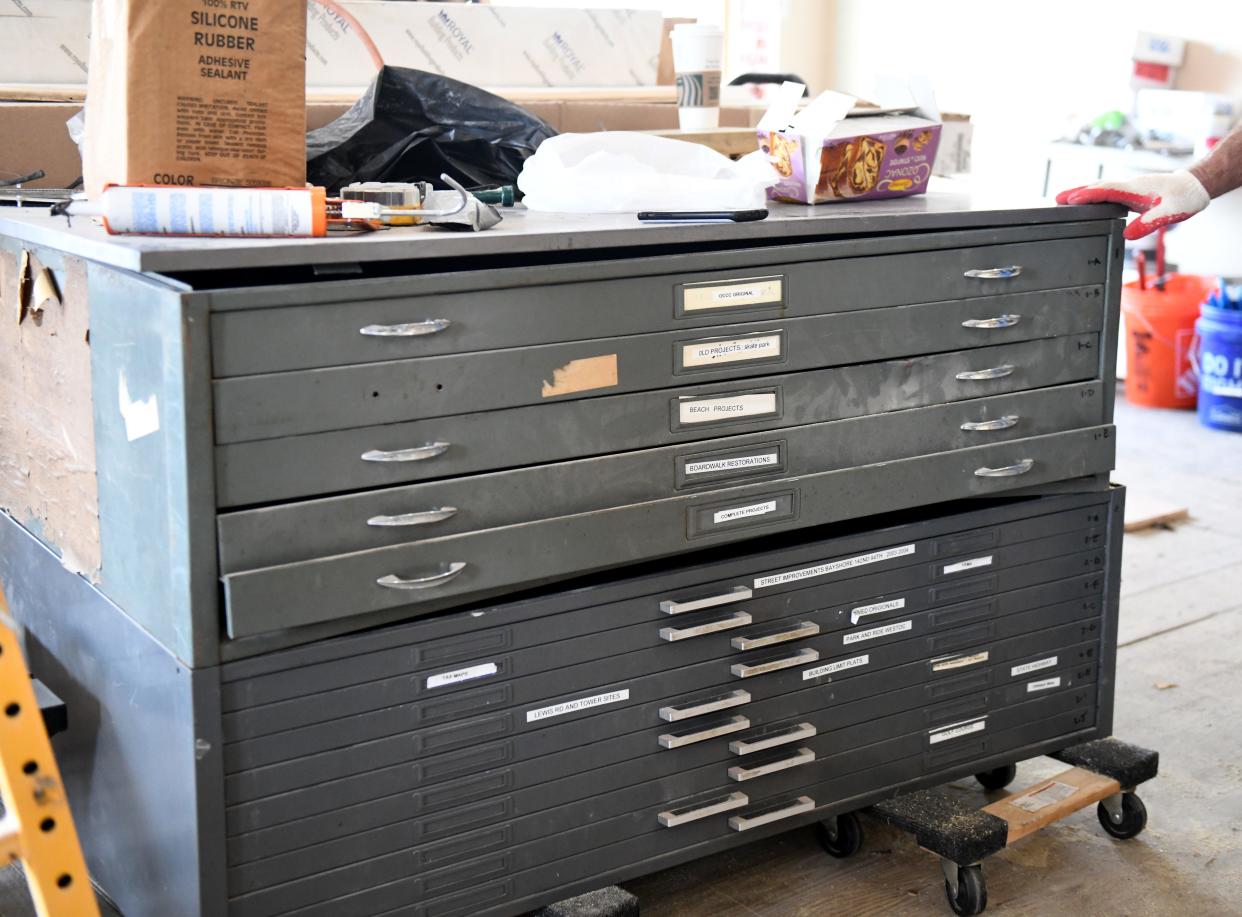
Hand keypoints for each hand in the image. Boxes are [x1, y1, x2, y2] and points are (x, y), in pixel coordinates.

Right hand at [1056, 170, 1209, 239]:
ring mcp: (1130, 187)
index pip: (1105, 191)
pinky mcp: (1132, 191)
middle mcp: (1130, 186)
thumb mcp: (1169, 213)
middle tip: (1056, 198)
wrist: (1196, 187)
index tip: (1069, 200)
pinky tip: (1090, 201)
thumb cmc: (1184, 198)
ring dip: (1083, 192)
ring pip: (1102, 188)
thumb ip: (1148, 224)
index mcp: (1135, 189)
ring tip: (1065, 199)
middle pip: (1098, 187)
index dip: (1087, 195)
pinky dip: (1095, 194)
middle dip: (1077, 192)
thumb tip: (1127, 235)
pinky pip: (1108, 191)